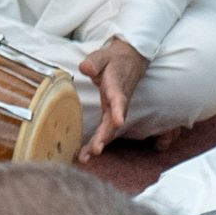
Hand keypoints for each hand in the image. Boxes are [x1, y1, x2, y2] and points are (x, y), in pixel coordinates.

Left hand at [78, 36, 148, 161]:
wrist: (130, 60)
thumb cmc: (114, 60)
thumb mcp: (103, 56)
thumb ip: (94, 62)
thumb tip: (85, 68)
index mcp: (116, 87)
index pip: (119, 100)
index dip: (119, 111)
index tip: (119, 121)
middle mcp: (118, 101)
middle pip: (113, 122)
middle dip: (105, 137)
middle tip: (96, 150)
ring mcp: (115, 109)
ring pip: (109, 130)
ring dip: (98, 144)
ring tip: (85, 158)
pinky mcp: (111, 113)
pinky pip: (105, 130)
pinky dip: (96, 142)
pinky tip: (85, 154)